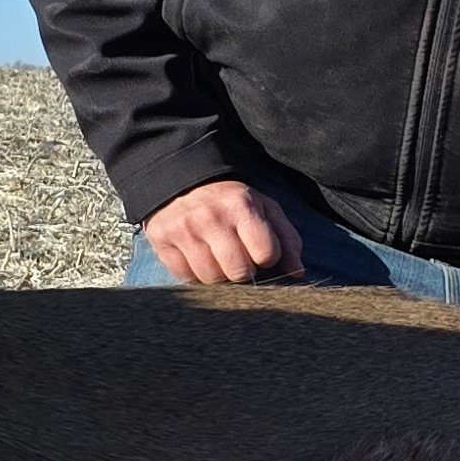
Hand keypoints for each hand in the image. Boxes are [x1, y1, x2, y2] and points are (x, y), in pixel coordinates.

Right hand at [142, 179, 301, 286]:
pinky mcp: (161, 240)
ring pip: (211, 279)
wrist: (182, 181)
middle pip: (238, 272)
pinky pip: (185, 277)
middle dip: (242, 269)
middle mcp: (210, 218)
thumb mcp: (264, 209)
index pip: (266, 255)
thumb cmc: (231, 201)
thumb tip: (297, 272)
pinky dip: (194, 273)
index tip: (258, 249)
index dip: (266, 257)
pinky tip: (197, 256)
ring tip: (216, 256)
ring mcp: (183, 230)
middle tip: (237, 255)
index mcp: (241, 206)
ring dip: (218, 273)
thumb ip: (286, 239)